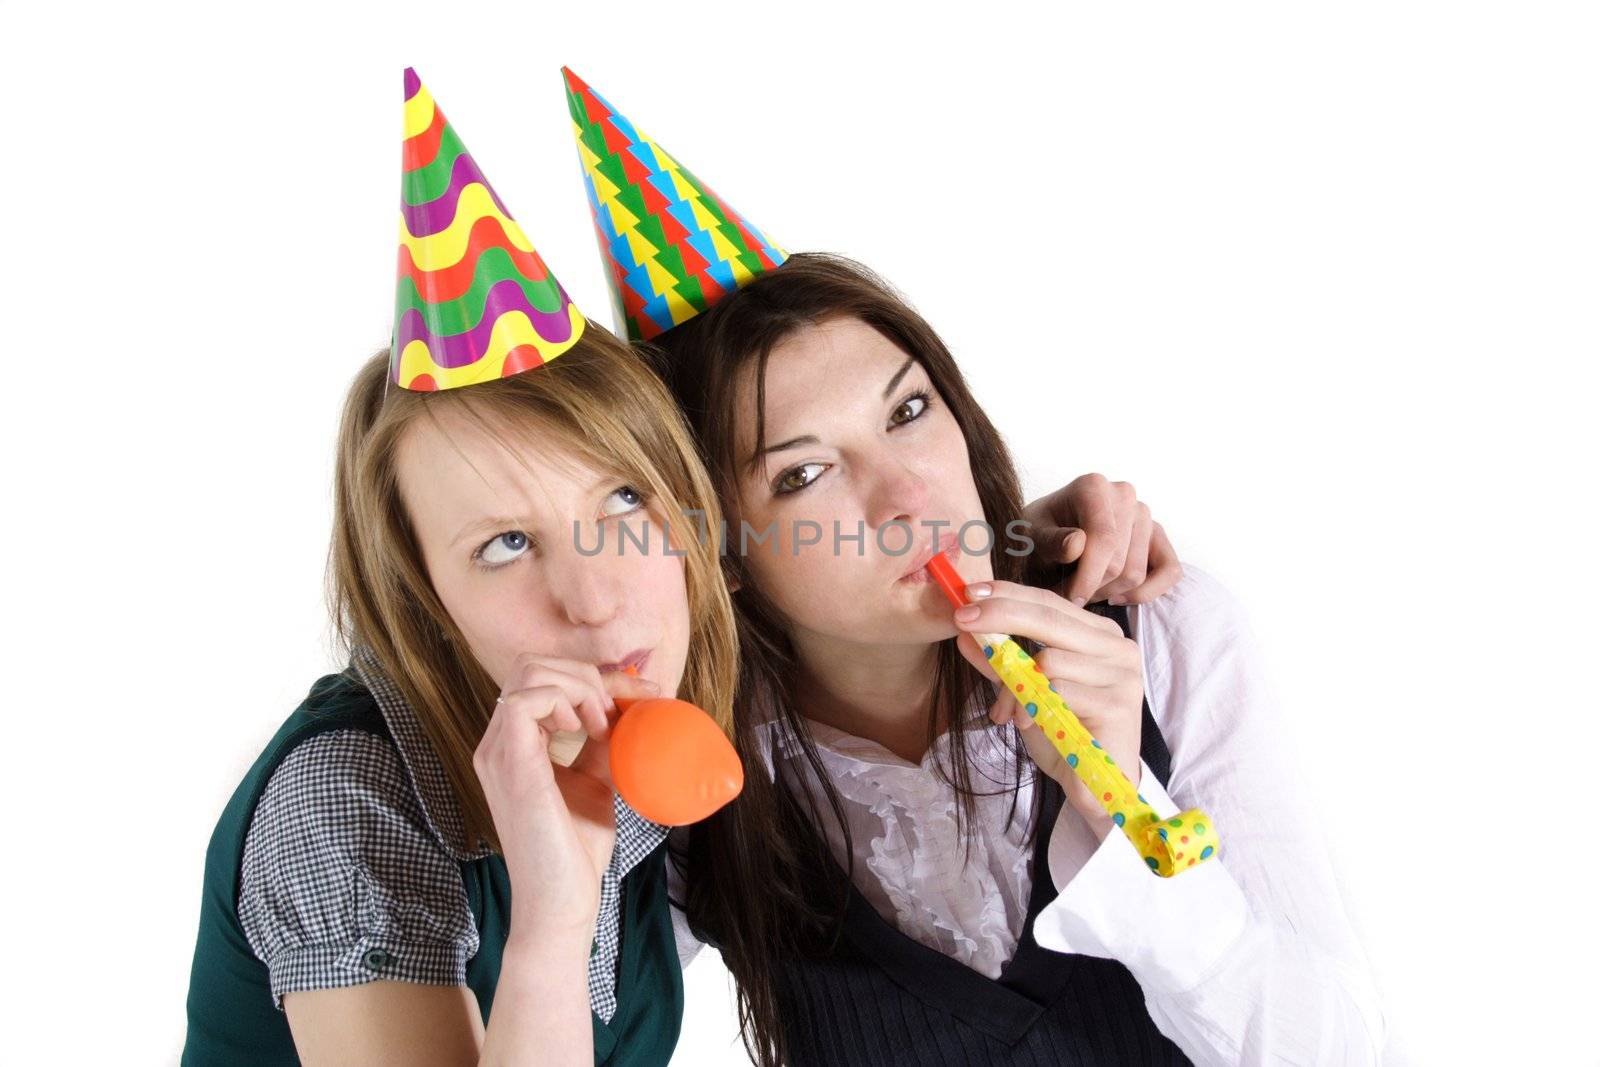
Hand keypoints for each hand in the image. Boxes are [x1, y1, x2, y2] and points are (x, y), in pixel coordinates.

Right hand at [472, 653, 658, 942]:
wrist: (563, 903)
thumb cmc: (575, 851)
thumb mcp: (597, 781)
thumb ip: (603, 743)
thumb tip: (631, 708)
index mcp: (514, 745)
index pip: (542, 678)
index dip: (593, 678)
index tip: (639, 696)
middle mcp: (497, 744)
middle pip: (531, 665)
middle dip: (586, 675)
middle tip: (621, 710)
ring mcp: (498, 752)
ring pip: (529, 673)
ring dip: (579, 686)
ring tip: (604, 726)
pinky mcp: (511, 765)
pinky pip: (525, 701)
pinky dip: (565, 702)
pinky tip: (589, 732)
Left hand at [949, 581, 1143, 829]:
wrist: (1094, 786)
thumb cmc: (1063, 733)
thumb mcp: (1023, 691)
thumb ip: (998, 662)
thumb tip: (964, 633)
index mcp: (1098, 634)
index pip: (1049, 602)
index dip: (1008, 594)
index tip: (969, 592)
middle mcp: (1117, 647)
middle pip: (1049, 618)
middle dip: (1000, 616)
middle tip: (963, 620)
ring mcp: (1122, 674)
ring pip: (1049, 660)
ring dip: (1016, 687)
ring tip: (1010, 713)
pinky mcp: (1118, 705)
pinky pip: (1058, 693)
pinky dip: (1034, 708)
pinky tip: (1032, 725)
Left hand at [1021, 472, 1180, 606]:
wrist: (1046, 534)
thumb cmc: (1037, 534)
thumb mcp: (1031, 537)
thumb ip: (1050, 541)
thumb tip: (1078, 543)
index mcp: (1093, 486)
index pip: (1104, 540)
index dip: (1087, 577)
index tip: (1069, 599)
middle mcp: (1124, 494)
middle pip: (1119, 563)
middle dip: (1092, 588)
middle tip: (1068, 596)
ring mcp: (1144, 514)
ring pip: (1136, 574)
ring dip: (1108, 593)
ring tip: (1083, 591)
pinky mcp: (1158, 536)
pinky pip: (1170, 572)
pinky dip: (1145, 594)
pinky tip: (1115, 596)